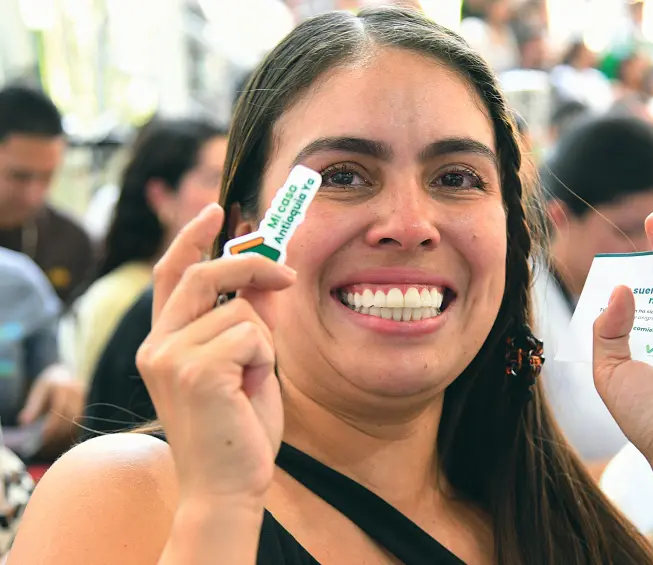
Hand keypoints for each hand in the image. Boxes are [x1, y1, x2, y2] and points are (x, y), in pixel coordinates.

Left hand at [18, 364, 83, 448]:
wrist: (67, 372)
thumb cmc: (49, 383)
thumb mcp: (39, 391)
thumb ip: (32, 407)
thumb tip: (24, 423)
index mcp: (63, 386)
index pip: (59, 409)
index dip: (52, 424)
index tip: (43, 435)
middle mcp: (77, 390)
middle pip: (70, 415)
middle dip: (59, 430)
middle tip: (47, 440)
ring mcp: (84, 397)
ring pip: (77, 419)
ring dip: (66, 431)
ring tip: (53, 439)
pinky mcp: (87, 403)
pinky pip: (81, 419)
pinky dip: (72, 428)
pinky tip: (62, 434)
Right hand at [136, 203, 294, 514]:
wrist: (229, 486)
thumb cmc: (238, 426)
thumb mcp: (246, 363)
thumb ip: (248, 317)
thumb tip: (266, 274)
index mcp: (163, 342)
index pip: (171, 275)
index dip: (192, 238)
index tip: (216, 209)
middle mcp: (156, 344)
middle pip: (205, 275)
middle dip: (253, 266)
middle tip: (288, 275)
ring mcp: (170, 356)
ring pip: (241, 310)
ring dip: (264, 342)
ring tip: (253, 382)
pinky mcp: (194, 369)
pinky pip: (251, 334)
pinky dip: (265, 359)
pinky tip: (251, 391)